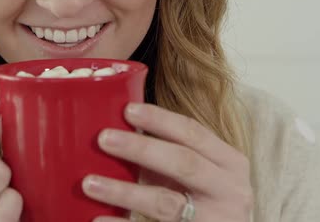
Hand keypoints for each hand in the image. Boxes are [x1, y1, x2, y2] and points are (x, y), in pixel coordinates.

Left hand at [82, 103, 252, 221]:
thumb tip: (117, 127)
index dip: (161, 119)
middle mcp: (230, 191)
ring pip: (165, 203)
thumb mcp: (197, 173)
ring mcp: (215, 220)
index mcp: (230, 163)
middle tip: (103, 138)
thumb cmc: (204, 200)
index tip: (128, 109)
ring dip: (124, 192)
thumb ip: (168, 153)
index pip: (194, 133)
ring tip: (90, 183)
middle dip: (141, 149)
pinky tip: (99, 219)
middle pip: (183, 163)